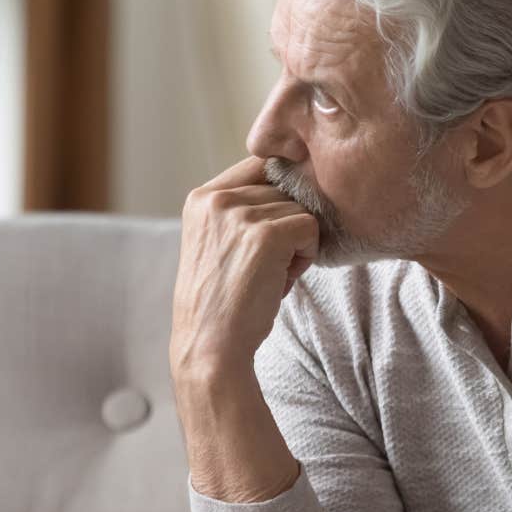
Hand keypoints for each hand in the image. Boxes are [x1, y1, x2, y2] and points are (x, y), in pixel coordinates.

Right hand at [170, 156, 319, 376]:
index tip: (275, 230)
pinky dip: (306, 256)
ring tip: (271, 274)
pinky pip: (310, 228)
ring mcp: (239, 215)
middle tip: (269, 264)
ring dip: (297, 243)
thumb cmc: (222, 300)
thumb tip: (295, 179)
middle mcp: (216, 198)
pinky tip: (282, 279)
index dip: (279, 194)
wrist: (211, 346)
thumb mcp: (218, 241)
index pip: (259, 165)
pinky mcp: (265, 235)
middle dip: (286, 225)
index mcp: (201, 197)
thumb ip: (242, 209)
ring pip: (299, 209)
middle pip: (283, 188)